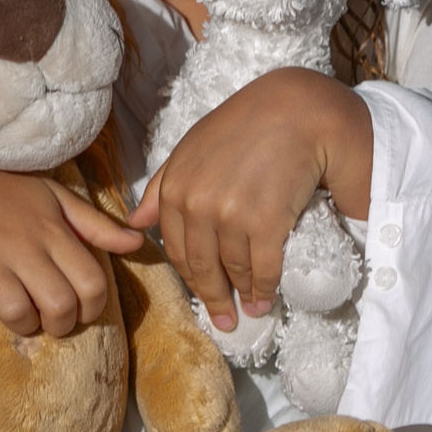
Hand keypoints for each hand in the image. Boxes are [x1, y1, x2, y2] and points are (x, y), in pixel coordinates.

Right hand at [0, 131, 142, 341]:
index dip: (94, 307)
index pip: (91, 283)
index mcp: (51, 231)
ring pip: (17, 314)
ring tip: (19, 316)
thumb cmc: (6, 190)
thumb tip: (137, 243)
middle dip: (61, 323)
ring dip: (22, 326)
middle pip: (59, 305)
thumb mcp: (57, 198)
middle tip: (51, 318)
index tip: (82, 309)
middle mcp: (21, 246)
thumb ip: (97, 226)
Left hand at [130, 68, 373, 330]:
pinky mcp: (265, 222)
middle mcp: (197, 204)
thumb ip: (162, 184)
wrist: (297, 111)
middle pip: (201, 267)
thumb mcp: (194, 146)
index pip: (176, 249)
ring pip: (232, 271)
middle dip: (213, 297)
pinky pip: (262, 268)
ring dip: (242, 296)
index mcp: (175, 188)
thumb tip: (134, 223)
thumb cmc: (246, 125)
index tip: (203, 294)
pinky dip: (264, 288)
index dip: (190, 277)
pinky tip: (266, 299)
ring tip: (249, 309)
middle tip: (223, 319)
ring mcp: (230, 215)